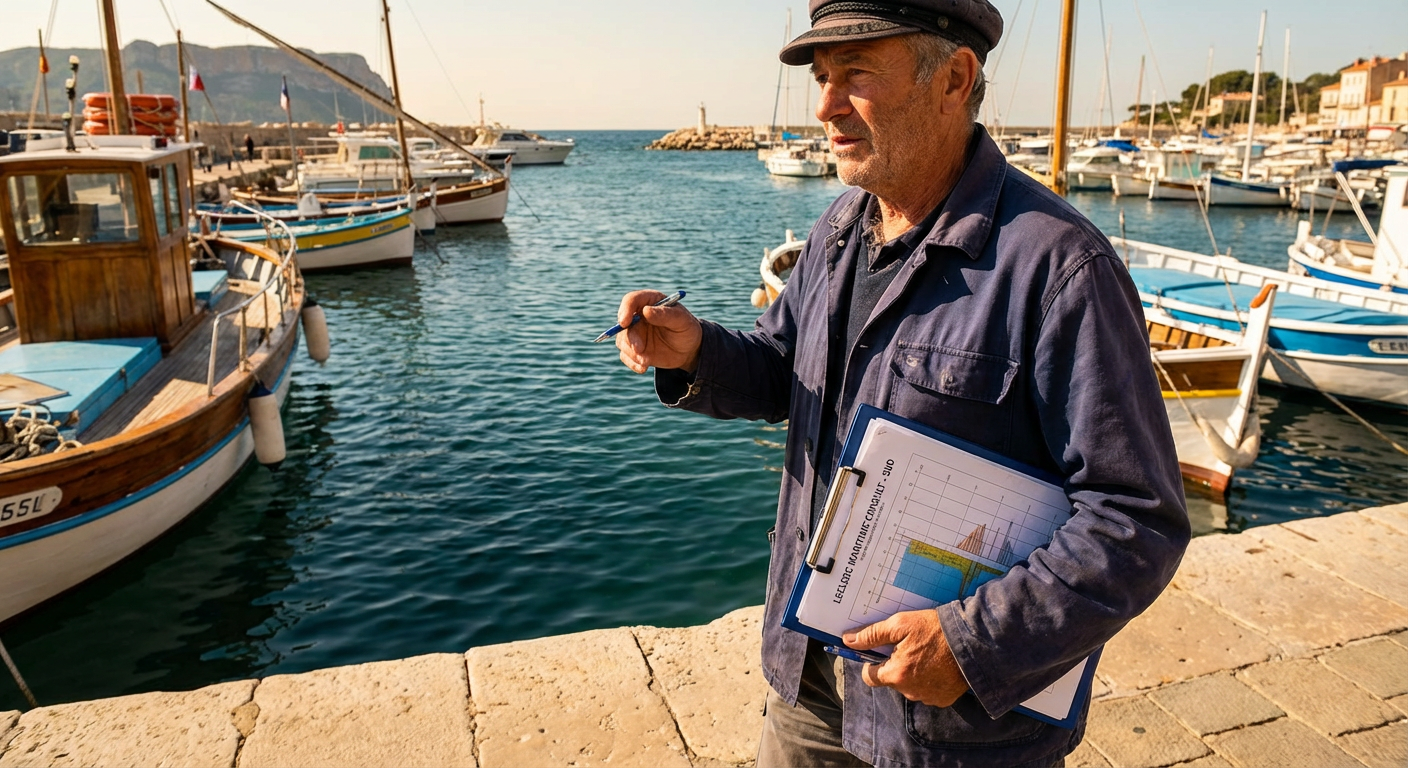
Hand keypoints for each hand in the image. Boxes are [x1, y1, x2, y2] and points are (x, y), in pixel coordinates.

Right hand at [614, 290, 702, 373]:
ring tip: (646, 362)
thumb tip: (646, 311)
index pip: (630, 300)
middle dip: (630, 338)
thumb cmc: (687, 329)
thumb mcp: (682, 321)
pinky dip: (632, 363)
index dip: (625, 309)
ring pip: (622, 341)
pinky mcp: (634, 349)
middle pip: (623, 324)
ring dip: (631, 353)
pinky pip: (625, 356)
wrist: (689, 350)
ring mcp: (635, 333)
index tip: (624, 323)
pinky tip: (643, 368)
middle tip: (640, 350)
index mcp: (649, 302)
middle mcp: (638, 316)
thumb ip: (665, 314)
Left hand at [844, 609, 968, 706]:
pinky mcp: (944, 699)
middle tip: (909, 645)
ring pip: (910, 686)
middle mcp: (910, 692)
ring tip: (927, 652)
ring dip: (913, 672)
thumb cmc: (935, 630)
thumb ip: (872, 634)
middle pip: (891, 680)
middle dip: (896, 664)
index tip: (880, 651)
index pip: (869, 677)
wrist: (974, 641)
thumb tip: (848, 640)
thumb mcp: (900, 624)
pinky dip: (930, 680)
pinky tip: (938, 664)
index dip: (872, 663)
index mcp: (896, 675)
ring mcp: (928, 698)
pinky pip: (928, 691)